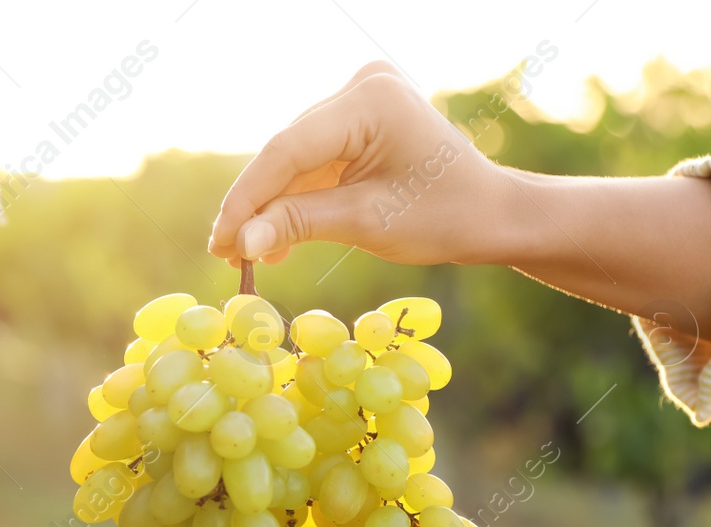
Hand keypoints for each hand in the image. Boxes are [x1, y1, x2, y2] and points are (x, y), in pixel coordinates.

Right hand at [208, 62, 515, 267]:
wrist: (490, 213)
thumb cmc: (443, 216)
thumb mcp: (365, 223)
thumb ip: (297, 224)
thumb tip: (240, 244)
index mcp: (371, 101)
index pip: (288, 149)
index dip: (248, 199)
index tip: (220, 241)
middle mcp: (361, 88)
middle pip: (286, 153)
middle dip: (256, 206)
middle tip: (226, 254)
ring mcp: (358, 101)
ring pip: (293, 160)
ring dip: (271, 207)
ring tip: (246, 255)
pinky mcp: (356, 122)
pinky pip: (311, 162)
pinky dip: (295, 200)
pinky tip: (275, 240)